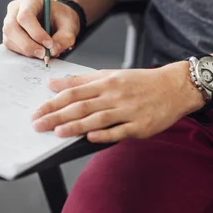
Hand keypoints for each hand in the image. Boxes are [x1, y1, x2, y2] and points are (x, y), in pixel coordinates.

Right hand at [3, 0, 79, 58]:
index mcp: (31, 0)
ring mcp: (9, 21)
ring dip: (26, 50)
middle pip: (12, 28)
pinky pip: (11, 46)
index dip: (36, 32)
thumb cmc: (62, 18)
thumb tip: (51, 52)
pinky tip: (37, 52)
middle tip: (44, 54)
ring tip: (43, 53)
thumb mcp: (69, 25)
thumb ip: (64, 38)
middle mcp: (15, 9)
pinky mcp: (9, 34)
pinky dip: (24, 53)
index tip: (49, 44)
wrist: (58, 19)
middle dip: (28, 45)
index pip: (25, 15)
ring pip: (10, 39)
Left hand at [31, 62, 205, 142]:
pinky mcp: (141, 125)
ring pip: (98, 119)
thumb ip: (82, 80)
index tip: (38, 111)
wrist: (175, 87)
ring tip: (57, 132)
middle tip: (38, 124)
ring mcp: (128, 111)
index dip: (53, 102)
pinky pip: (119, 131)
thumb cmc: (141, 82)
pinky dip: (104, 134)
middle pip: (81, 106)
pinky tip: (90, 138)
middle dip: (57, 115)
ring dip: (76, 126)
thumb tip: (53, 83)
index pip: (74, 92)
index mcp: (107, 81)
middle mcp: (115, 95)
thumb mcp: (111, 74)